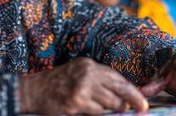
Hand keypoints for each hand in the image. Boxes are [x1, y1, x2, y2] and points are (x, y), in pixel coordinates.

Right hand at [19, 57, 148, 113]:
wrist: (33, 90)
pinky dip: (96, 114)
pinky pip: (97, 113)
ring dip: (109, 110)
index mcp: (89, 65)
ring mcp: (82, 88)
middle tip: (136, 109)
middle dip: (130, 102)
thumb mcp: (78, 73)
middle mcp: (88, 74)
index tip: (142, 103)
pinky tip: (85, 110)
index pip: (118, 78)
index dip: (133, 92)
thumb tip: (122, 96)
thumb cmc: (57, 83)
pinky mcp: (76, 103)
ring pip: (110, 104)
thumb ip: (98, 80)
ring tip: (97, 108)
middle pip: (119, 91)